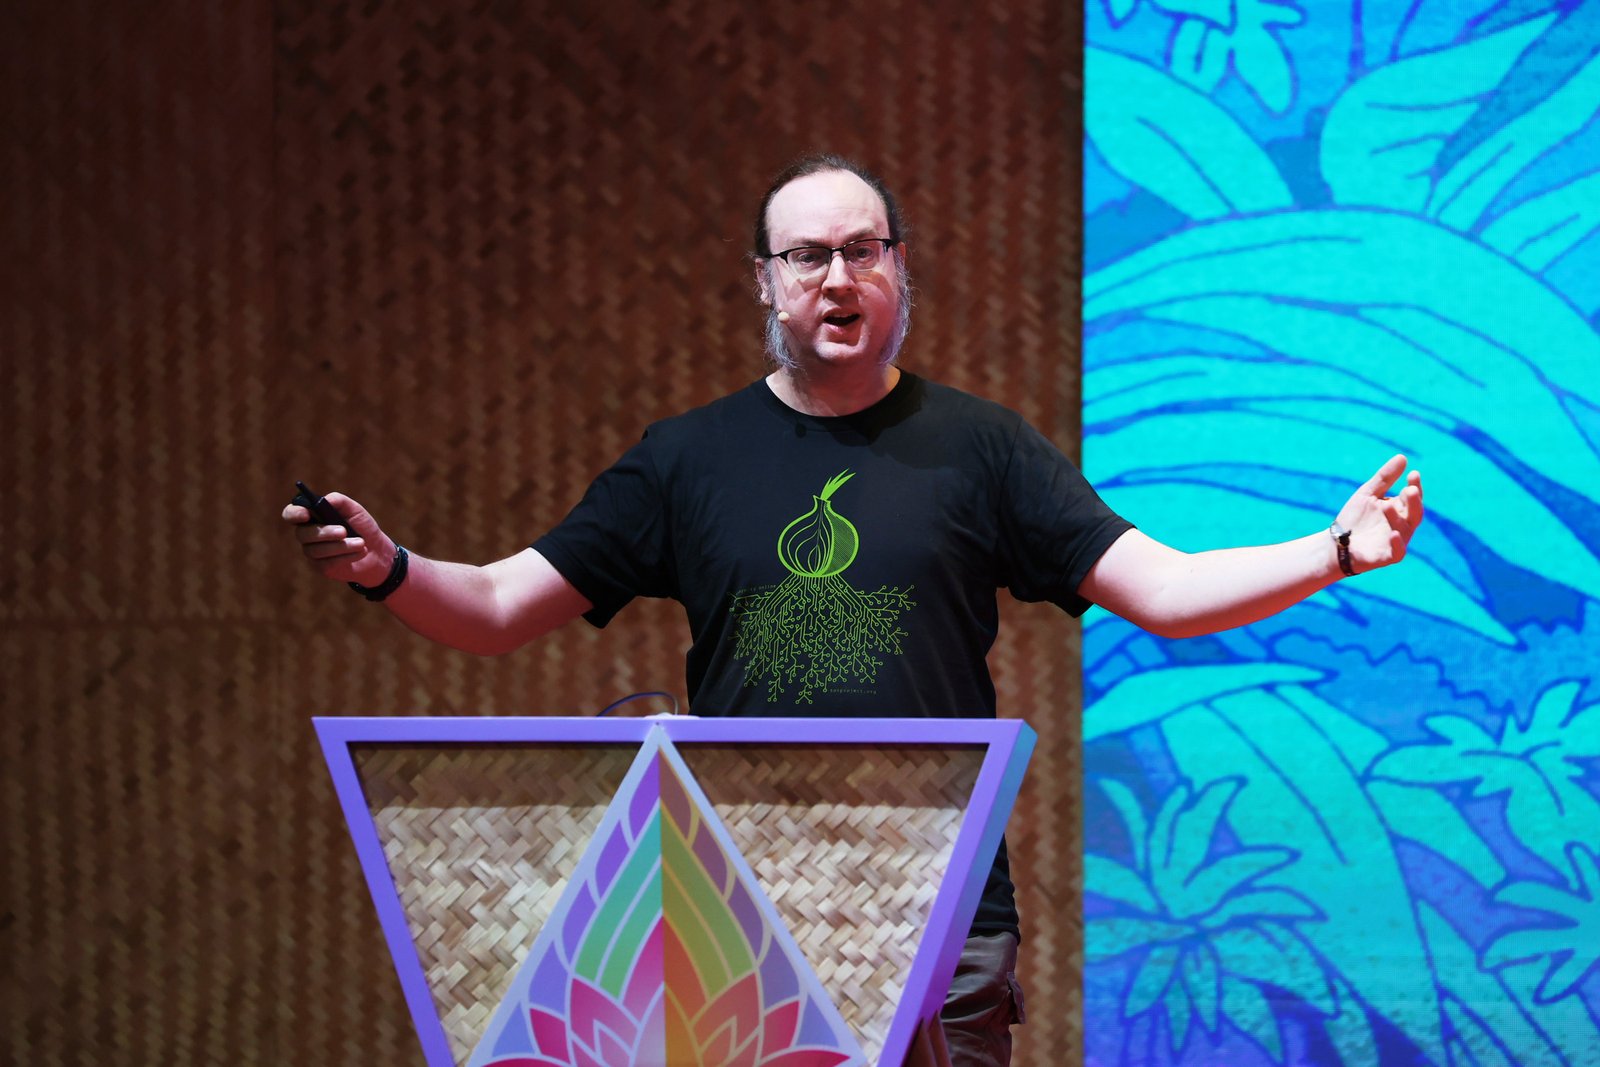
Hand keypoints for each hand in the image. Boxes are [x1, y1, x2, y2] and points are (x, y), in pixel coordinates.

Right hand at [281, 491, 395, 585]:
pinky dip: (346, 556)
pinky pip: (326, 563)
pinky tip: (361, 552)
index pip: (291, 513)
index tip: (306, 514)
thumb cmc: (361, 527)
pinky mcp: (321, 567)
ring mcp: (312, 551)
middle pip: (303, 534)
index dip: (294, 513)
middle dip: (324, 532)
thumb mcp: (355, 510)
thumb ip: (339, 501)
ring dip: (341, 546)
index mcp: (311, 516)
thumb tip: (325, 500)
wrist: (377, 551)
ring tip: (361, 543)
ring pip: (316, 550)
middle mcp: (307, 534)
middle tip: (343, 531)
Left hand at [1333, 454, 1423, 574]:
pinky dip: (1397, 543)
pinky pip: (1398, 551)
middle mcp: (1403, 524)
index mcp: (1400, 509)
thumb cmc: (1356, 517)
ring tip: (1387, 506)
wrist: (1336, 542)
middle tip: (1410, 489)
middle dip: (1414, 502)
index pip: (1412, 496)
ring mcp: (1397, 541)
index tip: (1413, 474)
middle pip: (1415, 513)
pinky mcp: (1388, 556)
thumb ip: (1385, 478)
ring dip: (1397, 518)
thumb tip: (1402, 456)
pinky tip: (1394, 534)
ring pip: (1404, 529)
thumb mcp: (1368, 493)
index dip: (1415, 485)